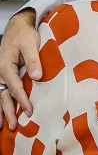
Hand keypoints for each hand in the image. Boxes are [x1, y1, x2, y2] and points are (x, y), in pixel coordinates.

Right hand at [0, 9, 39, 127]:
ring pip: (0, 95)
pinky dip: (1, 103)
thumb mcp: (31, 44)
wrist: (17, 28)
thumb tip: (37, 77)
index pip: (15, 86)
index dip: (22, 100)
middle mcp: (0, 72)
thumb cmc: (24, 36)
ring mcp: (0, 74)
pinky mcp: (3, 75)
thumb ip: (34, 60)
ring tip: (2, 126)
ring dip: (1, 111)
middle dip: (7, 112)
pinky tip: (2, 114)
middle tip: (12, 126)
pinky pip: (1, 91)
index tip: (29, 111)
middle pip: (3, 95)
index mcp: (6, 66)